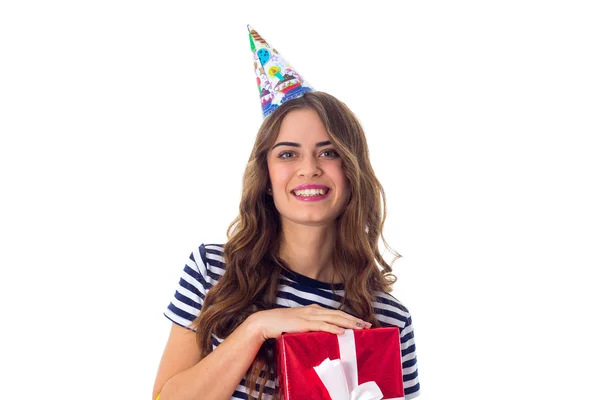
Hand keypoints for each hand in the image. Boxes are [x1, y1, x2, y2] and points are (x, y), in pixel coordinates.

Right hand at [246, 304, 371, 340]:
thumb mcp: (300, 323)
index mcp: (314, 309)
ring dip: (348, 323)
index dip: (350, 317)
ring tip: (360, 328)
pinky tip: (342, 331)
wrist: (267, 321)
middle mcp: (314, 310)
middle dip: (354, 320)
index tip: (362, 322)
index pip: (336, 313)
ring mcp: (309, 316)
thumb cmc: (282, 324)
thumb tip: (323, 333)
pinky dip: (333, 328)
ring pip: (334, 319)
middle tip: (368, 325)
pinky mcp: (304, 323)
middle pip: (338, 314)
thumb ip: (311, 325)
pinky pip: (321, 325)